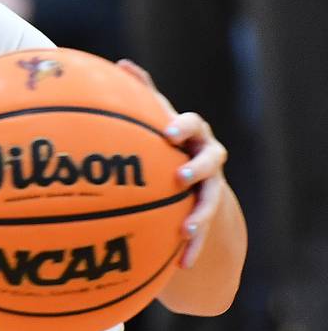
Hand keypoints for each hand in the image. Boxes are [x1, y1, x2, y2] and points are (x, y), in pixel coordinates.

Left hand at [116, 59, 227, 268]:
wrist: (189, 177)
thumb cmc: (161, 146)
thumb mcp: (151, 122)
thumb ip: (139, 97)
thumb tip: (119, 66)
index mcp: (190, 134)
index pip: (191, 123)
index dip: (182, 126)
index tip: (168, 132)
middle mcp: (206, 156)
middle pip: (210, 158)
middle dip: (197, 167)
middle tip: (180, 176)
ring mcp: (210, 185)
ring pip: (211, 198)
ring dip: (200, 214)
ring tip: (186, 229)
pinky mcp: (206, 213)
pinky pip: (201, 231)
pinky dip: (192, 246)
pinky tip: (181, 264)